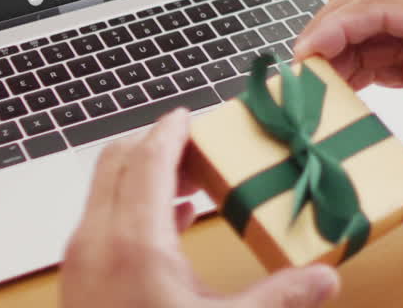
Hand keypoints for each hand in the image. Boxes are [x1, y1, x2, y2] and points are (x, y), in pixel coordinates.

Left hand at [62, 109, 340, 307]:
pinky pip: (101, 220)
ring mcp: (79, 262)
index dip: (173, 129)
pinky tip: (173, 221)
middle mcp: (96, 241)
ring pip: (104, 189)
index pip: (150, 157)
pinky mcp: (77, 282)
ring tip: (193, 179)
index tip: (192, 113)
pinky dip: (133, 205)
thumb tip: (325, 279)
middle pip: (117, 161)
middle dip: (157, 144)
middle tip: (198, 144)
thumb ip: (280, 298)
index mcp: (134, 241)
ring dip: (144, 174)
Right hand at [294, 0, 402, 231]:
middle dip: (325, 35)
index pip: (379, 4)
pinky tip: (338, 96)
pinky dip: (355, 69)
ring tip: (311, 93)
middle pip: (364, 6)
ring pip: (368, 28)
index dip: (334, 26)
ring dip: (336, 55)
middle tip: (296, 76)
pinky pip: (381, 52)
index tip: (302, 56)